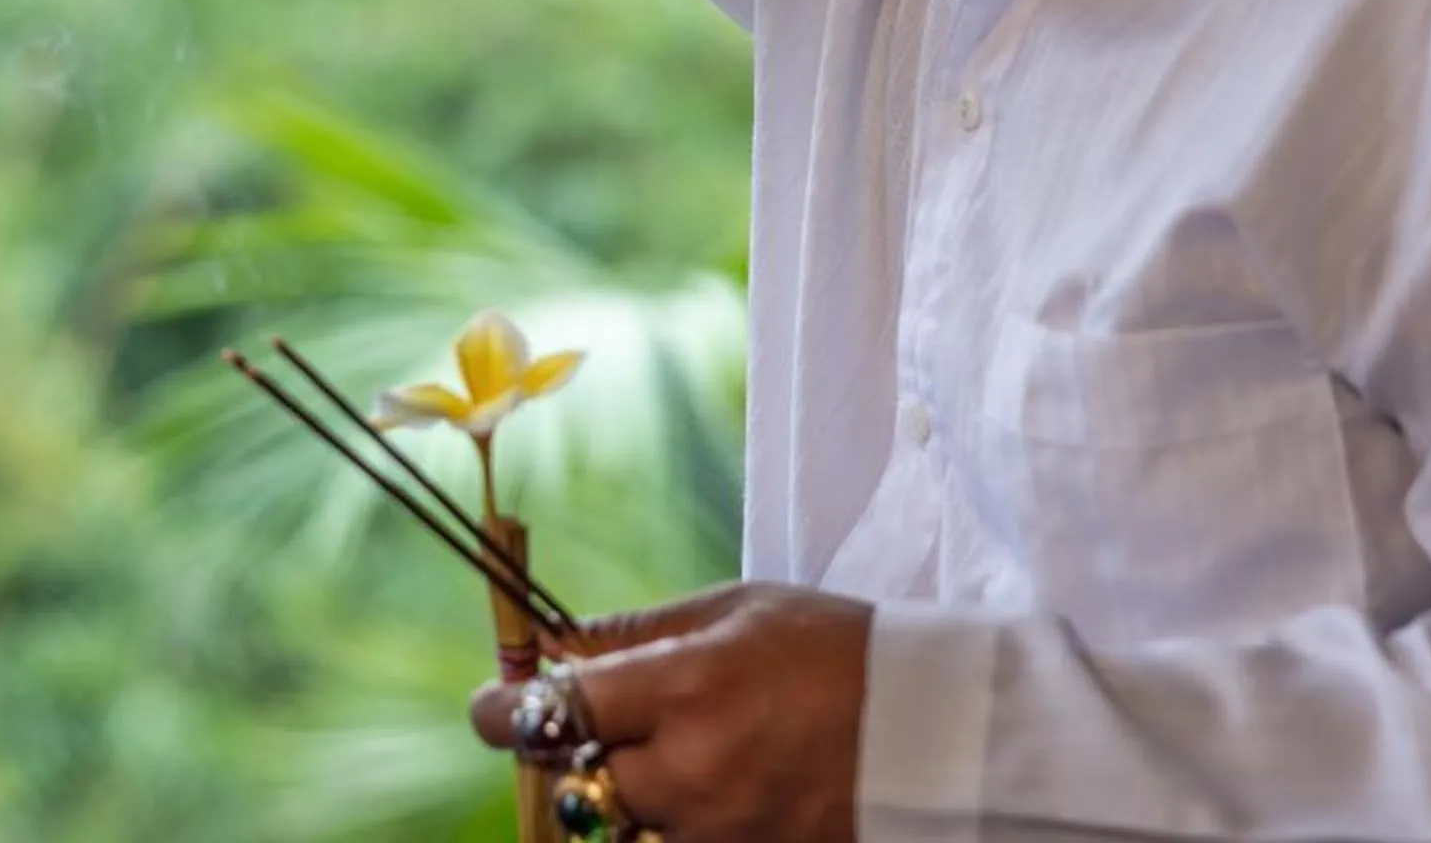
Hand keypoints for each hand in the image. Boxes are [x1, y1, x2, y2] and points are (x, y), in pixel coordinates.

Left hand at [469, 582, 871, 842]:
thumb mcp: (736, 610)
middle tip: (583, 730)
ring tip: (660, 759)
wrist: (942, 732)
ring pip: (620, 829)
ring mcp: (722, 832)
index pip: (554, 711)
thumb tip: (551, 644)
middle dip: (568, 757)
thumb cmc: (837, 650)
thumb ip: (637, 633)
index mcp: (686, 687)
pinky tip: (697, 792)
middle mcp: (694, 771)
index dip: (502, 710)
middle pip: (575, 783)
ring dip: (619, 800)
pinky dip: (668, 824)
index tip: (488, 706)